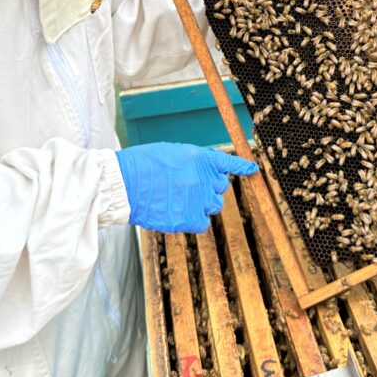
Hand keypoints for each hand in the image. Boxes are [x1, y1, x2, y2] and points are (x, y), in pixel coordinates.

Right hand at [115, 143, 256, 232]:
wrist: (123, 183)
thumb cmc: (142, 165)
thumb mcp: (172, 153)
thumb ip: (193, 163)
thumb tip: (203, 175)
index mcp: (200, 158)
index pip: (227, 162)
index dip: (241, 166)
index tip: (252, 169)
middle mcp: (203, 178)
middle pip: (220, 188)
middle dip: (210, 188)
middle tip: (189, 188)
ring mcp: (196, 200)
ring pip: (213, 206)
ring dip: (202, 204)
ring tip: (180, 200)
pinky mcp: (186, 218)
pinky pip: (202, 223)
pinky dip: (195, 220)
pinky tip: (180, 214)